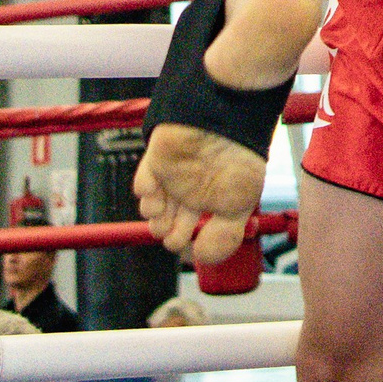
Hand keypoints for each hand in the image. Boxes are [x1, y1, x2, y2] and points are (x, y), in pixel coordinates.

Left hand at [133, 132, 264, 269]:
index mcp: (208, 200)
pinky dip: (145, 191)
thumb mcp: (239, 206)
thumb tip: (202, 259)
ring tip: (162, 212)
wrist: (228, 122)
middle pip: (166, 221)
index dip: (183, 242)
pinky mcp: (157, 160)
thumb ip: (224, 236)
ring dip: (154, 214)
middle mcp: (188, 189)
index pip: (186, 229)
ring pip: (152, 205)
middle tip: (172, 234)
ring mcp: (171, 175)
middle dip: (166, 232)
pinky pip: (143, 181)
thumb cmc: (239, 161)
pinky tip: (154, 193)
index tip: (189, 248)